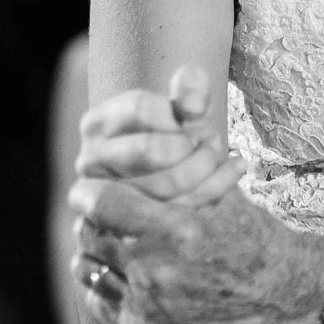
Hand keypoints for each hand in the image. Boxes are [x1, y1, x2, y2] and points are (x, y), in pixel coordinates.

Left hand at [69, 175, 323, 323]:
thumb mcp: (224, 187)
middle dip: (96, 218)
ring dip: (99, 248)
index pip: (102, 203)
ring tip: (117, 237)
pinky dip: (110, 279)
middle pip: (91, 234)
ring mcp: (147, 306)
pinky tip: (127, 267)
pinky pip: (102, 297)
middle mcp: (156, 273)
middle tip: (105, 210)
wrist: (280, 296)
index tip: (92, 187)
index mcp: (177, 231)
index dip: (93, 191)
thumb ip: (187, 152)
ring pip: (90, 266)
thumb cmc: (253, 235)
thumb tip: (170, 99)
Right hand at [76, 65, 244, 205]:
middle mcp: (90, 161)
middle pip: (148, 148)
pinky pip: (168, 220)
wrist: (167, 187)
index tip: (196, 115)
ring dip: (203, 171)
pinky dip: (210, 194)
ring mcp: (101, 200)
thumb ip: (190, 91)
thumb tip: (194, 97)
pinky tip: (233, 172)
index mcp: (97, 124)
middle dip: (191, 146)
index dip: (177, 112)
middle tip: (212, 143)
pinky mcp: (121, 232)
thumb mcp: (183, 111)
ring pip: (159, 189)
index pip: (139, 108)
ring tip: (220, 160)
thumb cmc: (173, 141)